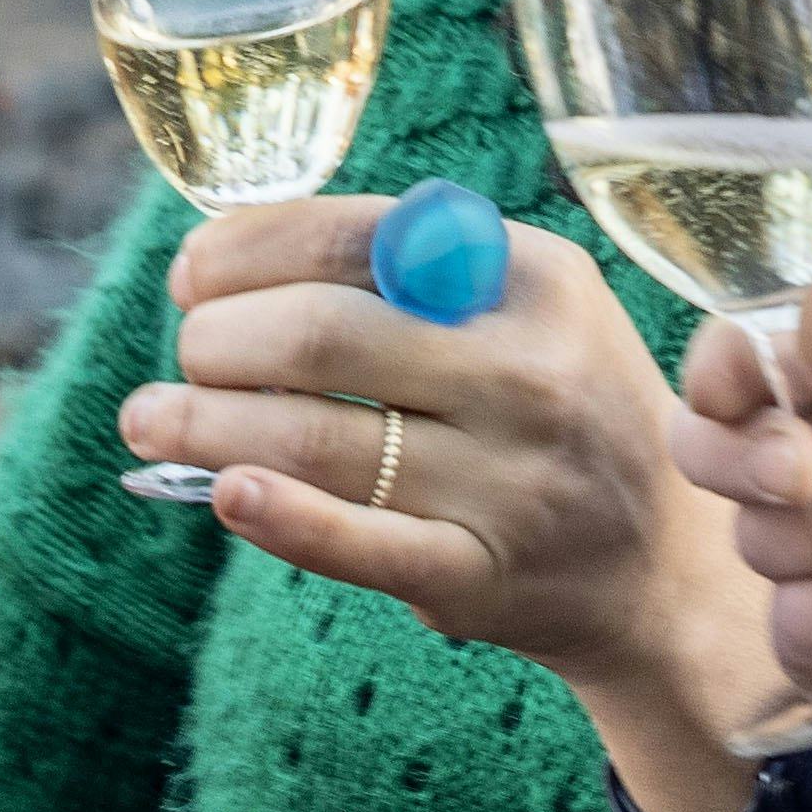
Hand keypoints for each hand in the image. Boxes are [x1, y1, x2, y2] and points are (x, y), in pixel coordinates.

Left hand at [125, 194, 769, 811]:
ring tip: (150, 418)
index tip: (191, 274)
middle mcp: (528, 374)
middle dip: (216, 339)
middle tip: (186, 354)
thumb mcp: (528, 312)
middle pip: (321, 334)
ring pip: (315, 438)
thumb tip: (226, 256)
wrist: (660, 564)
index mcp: (535, 280)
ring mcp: (508, 481)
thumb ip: (409, 272)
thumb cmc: (558, 412)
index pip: (354, 236)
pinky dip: (281, 516)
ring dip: (204, 423)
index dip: (245, 249)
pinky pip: (361, 544)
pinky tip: (222, 492)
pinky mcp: (479, 576)